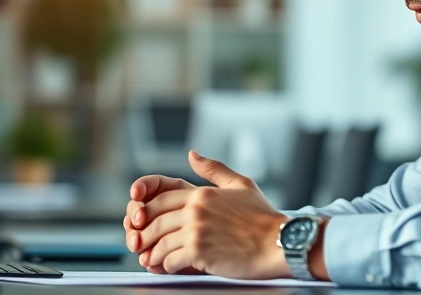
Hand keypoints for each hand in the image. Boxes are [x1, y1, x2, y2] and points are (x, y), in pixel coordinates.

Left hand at [125, 150, 289, 278]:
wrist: (279, 243)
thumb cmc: (263, 217)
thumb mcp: (241, 184)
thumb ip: (214, 170)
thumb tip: (193, 154)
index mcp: (202, 194)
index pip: (160, 200)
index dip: (147, 213)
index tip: (145, 224)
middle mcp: (195, 210)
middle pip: (153, 222)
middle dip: (144, 235)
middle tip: (141, 245)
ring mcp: (196, 231)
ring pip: (158, 243)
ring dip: (152, 254)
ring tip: (152, 259)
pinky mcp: (199, 252)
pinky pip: (169, 260)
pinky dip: (165, 266)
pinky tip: (169, 267)